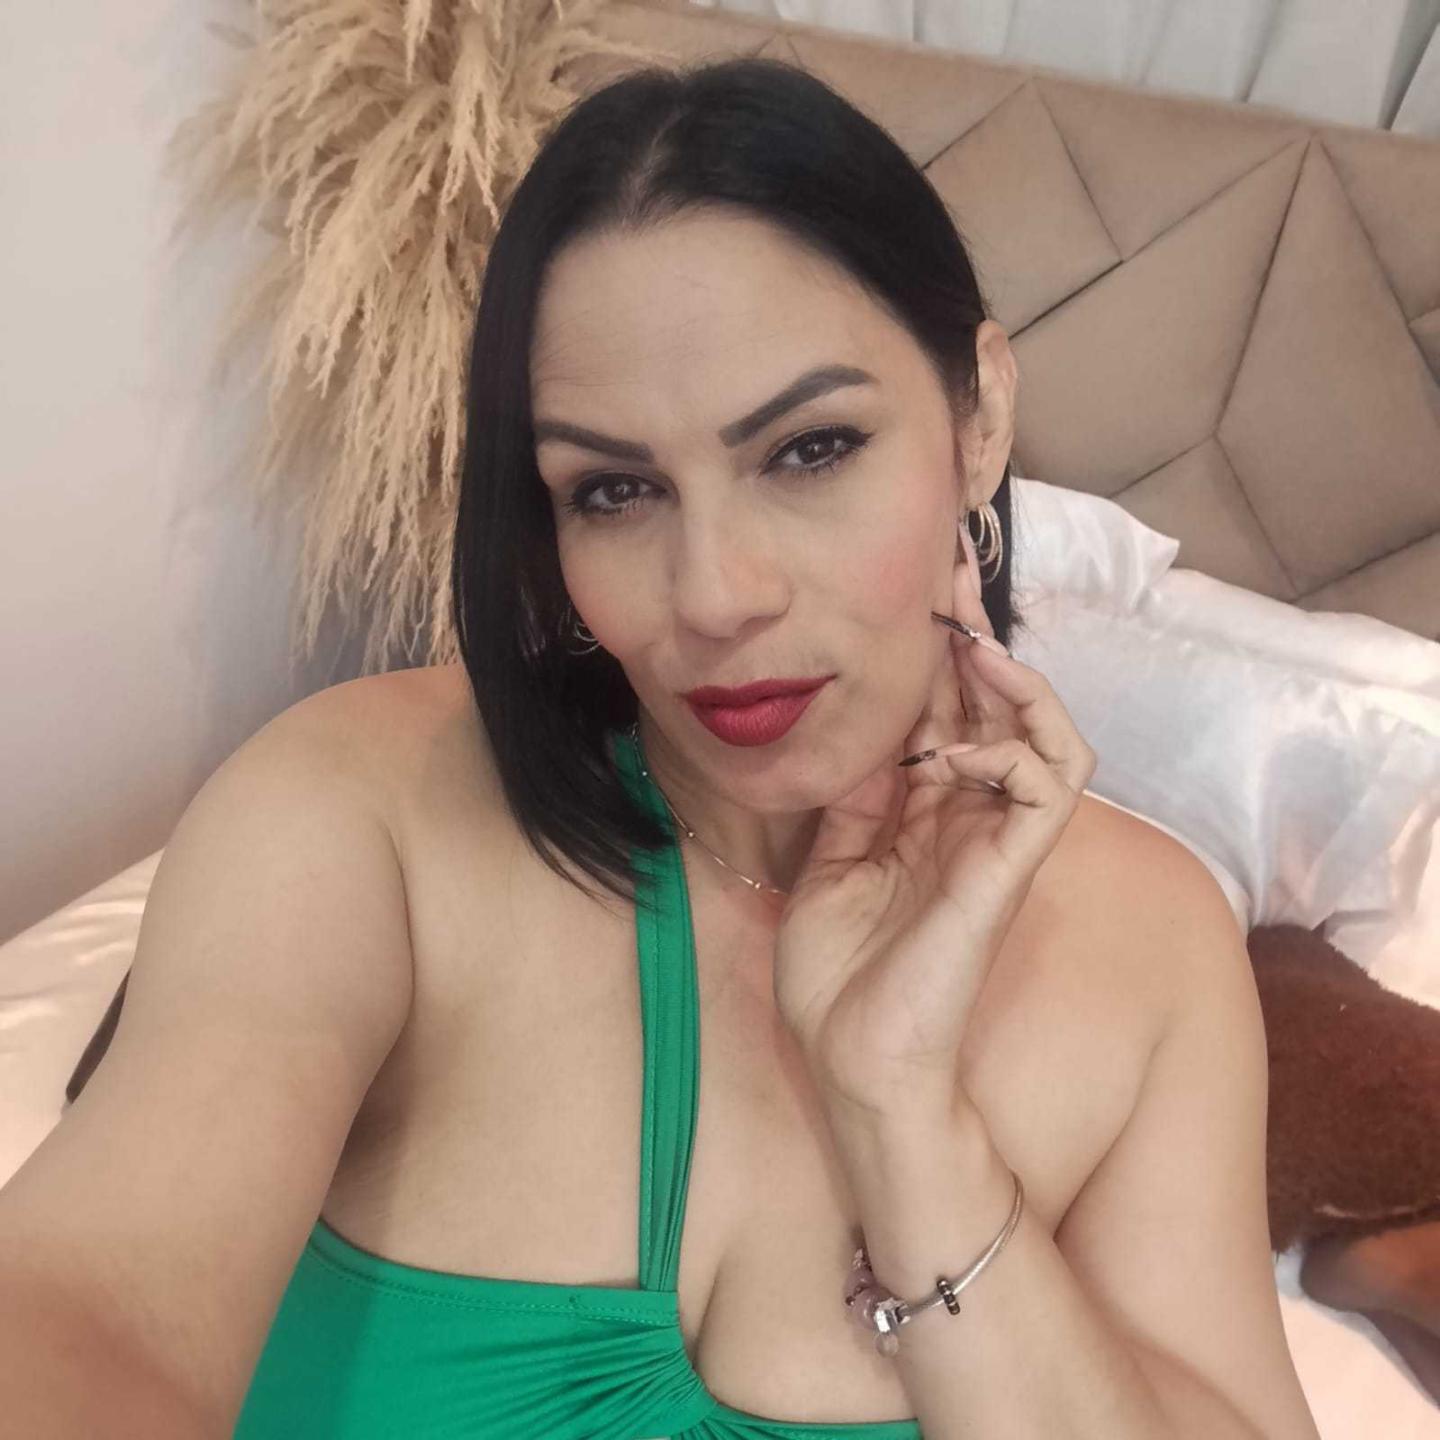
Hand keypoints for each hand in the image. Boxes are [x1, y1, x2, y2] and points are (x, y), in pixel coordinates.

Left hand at [773, 536, 1096, 1119]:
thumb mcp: (829, 867)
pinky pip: (1048, 783)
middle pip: (993, 709)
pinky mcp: (1010, 867)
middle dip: (975, 635)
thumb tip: (863, 736)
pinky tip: (956, 745)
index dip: (934, 655)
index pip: (942, 716)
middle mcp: (966, 819)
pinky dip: (1012, 745)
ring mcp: (994, 842)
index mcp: (922, 818)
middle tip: (953, 566)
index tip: (915, 587)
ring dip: (1014, 680)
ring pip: (1045, 734)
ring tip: (973, 641)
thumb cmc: (838, 980)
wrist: (854, 1061)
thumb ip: (854, 802)